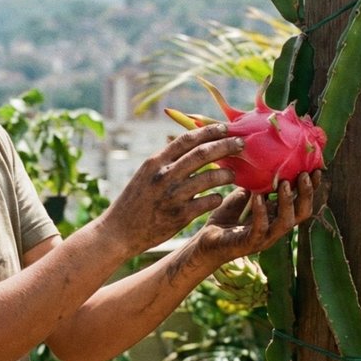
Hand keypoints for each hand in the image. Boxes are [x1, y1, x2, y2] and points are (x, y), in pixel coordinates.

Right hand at [101, 124, 243, 253]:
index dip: (209, 131)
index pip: (187, 139)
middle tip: (241, 144)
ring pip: (210, 177)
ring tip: (233, 174)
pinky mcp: (180, 216)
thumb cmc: (135, 202)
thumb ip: (165, 160)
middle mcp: (164, 175)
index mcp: (155, 162)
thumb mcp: (145, 175)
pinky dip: (217, 197)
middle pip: (202, 153)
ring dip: (226, 173)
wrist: (119, 232)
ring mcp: (173, 195)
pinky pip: (208, 202)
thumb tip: (188, 143)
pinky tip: (218, 197)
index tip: (225, 128)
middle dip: (225, 146)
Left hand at [189, 170, 322, 264]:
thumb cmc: (225, 219)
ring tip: (284, 183)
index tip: (317, 168)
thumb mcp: (242, 195)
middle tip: (305, 174)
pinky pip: (260, 229)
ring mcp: (264, 237)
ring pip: (286, 222)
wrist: (204, 243)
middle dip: (307, 193)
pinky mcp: (249, 244)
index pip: (302, 201)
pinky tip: (258, 197)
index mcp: (277, 215)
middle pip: (302, 213)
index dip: (312, 187)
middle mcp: (276, 227)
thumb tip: (264, 156)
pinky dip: (261, 212)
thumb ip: (256, 182)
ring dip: (287, 202)